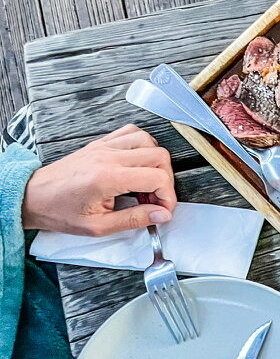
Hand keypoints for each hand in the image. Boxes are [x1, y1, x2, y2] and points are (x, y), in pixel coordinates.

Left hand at [23, 124, 175, 235]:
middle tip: (156, 198)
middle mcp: (107, 157)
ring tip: (148, 181)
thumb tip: (160, 215)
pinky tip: (138, 162)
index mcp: (107, 178)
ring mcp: (104, 147)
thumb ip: (134, 219)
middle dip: (166, 180)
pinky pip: (130, 132)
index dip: (168, 197)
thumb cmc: (59, 211)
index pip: (157, 178)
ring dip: (156, 161)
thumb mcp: (98, 226)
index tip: (162, 210)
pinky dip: (142, 144)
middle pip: (159, 156)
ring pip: (149, 140)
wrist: (33, 197)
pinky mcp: (99, 144)